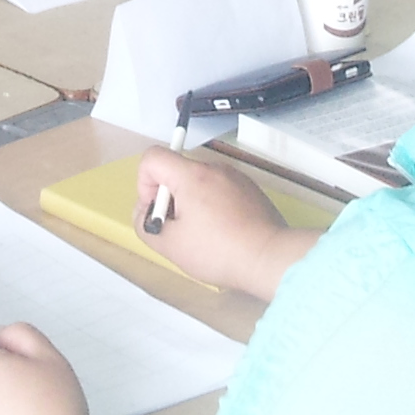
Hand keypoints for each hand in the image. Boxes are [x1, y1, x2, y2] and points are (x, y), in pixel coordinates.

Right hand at [131, 148, 318, 301]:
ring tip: (204, 235)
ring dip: (192, 203)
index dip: (145, 183)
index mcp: (192, 175)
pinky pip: (221, 190)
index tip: (159, 211)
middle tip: (180, 230)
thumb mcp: (170, 245)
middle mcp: (214, 168)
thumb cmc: (218, 251)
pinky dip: (214, 206)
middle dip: (171, 198)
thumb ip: (144, 224)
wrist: (270, 258)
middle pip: (177, 171)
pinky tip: (224, 233)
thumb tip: (146, 212)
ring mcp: (236, 177)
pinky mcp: (251, 190)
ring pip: (199, 182)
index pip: (153, 157)